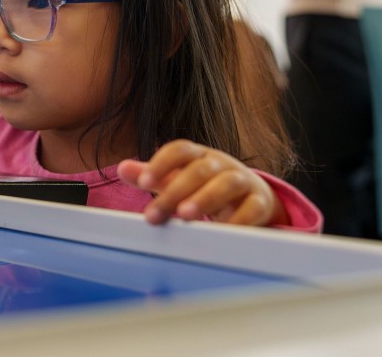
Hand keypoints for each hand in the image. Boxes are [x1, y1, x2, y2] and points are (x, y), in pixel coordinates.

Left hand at [118, 139, 287, 226]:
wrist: (250, 195)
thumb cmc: (205, 186)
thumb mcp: (177, 179)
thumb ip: (151, 175)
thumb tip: (122, 168)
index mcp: (198, 155)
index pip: (179, 149)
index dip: (161, 163)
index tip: (142, 183)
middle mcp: (220, 164)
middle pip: (199, 170)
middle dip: (176, 191)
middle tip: (155, 213)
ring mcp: (242, 180)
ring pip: (227, 183)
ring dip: (205, 198)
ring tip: (185, 216)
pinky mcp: (260, 202)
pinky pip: (252, 208)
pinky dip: (237, 220)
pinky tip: (220, 231)